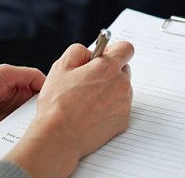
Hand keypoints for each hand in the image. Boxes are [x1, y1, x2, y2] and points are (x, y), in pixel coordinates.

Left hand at [0, 65, 44, 137]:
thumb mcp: (4, 72)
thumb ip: (27, 75)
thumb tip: (48, 81)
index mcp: (20, 86)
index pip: (43, 92)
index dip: (51, 97)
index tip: (59, 103)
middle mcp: (16, 103)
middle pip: (38, 111)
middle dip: (44, 115)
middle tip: (51, 120)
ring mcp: (8, 119)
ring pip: (28, 125)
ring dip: (32, 128)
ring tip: (39, 131)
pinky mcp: (0, 133)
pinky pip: (14, 138)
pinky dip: (20, 139)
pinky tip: (24, 140)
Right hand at [4, 42, 133, 176]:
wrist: (60, 136)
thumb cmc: (58, 103)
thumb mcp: (61, 66)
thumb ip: (78, 51)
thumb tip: (89, 52)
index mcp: (108, 68)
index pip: (126, 48)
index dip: (113, 50)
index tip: (102, 57)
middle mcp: (121, 84)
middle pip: (123, 69)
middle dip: (109, 71)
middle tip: (88, 80)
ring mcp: (124, 104)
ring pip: (121, 89)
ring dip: (109, 90)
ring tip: (87, 100)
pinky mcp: (123, 121)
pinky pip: (120, 107)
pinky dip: (109, 107)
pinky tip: (91, 113)